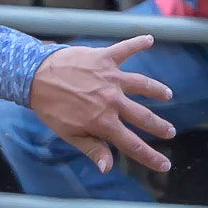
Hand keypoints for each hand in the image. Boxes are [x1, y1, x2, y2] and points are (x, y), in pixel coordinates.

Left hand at [27, 36, 175, 175]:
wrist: (36, 77)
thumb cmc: (52, 110)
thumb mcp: (70, 135)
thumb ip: (93, 149)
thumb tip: (108, 168)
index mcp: (103, 123)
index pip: (132, 144)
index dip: (150, 157)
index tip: (165, 165)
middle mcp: (112, 101)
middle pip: (143, 116)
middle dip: (159, 126)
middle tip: (170, 132)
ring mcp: (111, 78)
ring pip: (142, 84)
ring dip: (156, 90)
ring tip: (167, 95)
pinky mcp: (105, 58)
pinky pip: (126, 49)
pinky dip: (138, 43)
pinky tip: (150, 39)